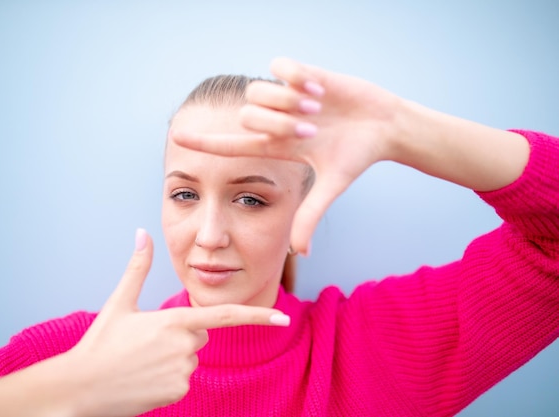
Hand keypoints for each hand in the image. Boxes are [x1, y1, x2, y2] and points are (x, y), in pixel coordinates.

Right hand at [67, 229, 289, 416]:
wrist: (79, 388)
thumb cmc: (100, 344)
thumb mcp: (119, 303)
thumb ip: (138, 267)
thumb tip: (141, 233)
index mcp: (175, 321)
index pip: (225, 316)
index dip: (257, 316)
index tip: (283, 317)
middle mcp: (185, 346)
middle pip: (200, 334)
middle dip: (182, 334)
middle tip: (146, 342)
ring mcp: (183, 372)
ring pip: (191, 357)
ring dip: (173, 357)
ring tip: (140, 361)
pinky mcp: (177, 392)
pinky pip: (183, 379)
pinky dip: (167, 378)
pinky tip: (143, 378)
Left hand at [171, 57, 404, 254]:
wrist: (384, 125)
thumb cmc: (357, 156)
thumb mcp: (332, 187)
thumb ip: (310, 216)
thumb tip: (298, 254)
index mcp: (276, 146)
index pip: (232, 145)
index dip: (205, 143)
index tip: (177, 138)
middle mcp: (275, 120)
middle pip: (247, 116)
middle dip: (279, 123)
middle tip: (312, 129)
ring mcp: (285, 96)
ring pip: (258, 90)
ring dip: (289, 101)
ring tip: (318, 106)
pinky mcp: (299, 72)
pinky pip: (278, 66)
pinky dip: (297, 76)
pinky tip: (318, 87)